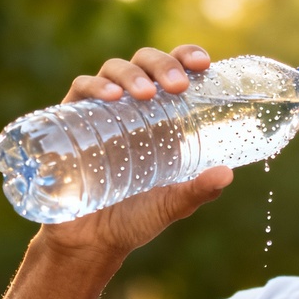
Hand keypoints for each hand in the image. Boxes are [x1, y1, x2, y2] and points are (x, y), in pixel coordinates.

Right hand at [32, 45, 233, 271]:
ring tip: (145, 94)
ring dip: (131, 73)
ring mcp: (100, 111)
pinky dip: (94, 86)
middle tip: (178, 86)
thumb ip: (198, 191)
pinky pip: (80, 90)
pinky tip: (110, 98)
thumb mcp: (172, 204)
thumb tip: (227, 174)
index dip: (187, 56)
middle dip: (163, 65)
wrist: (89, 242)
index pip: (175, 71)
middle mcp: (131, 106)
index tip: (203, 63)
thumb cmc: (135, 218)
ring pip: (114, 69)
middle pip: (146, 62)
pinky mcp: (71, 121)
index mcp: (161, 115)